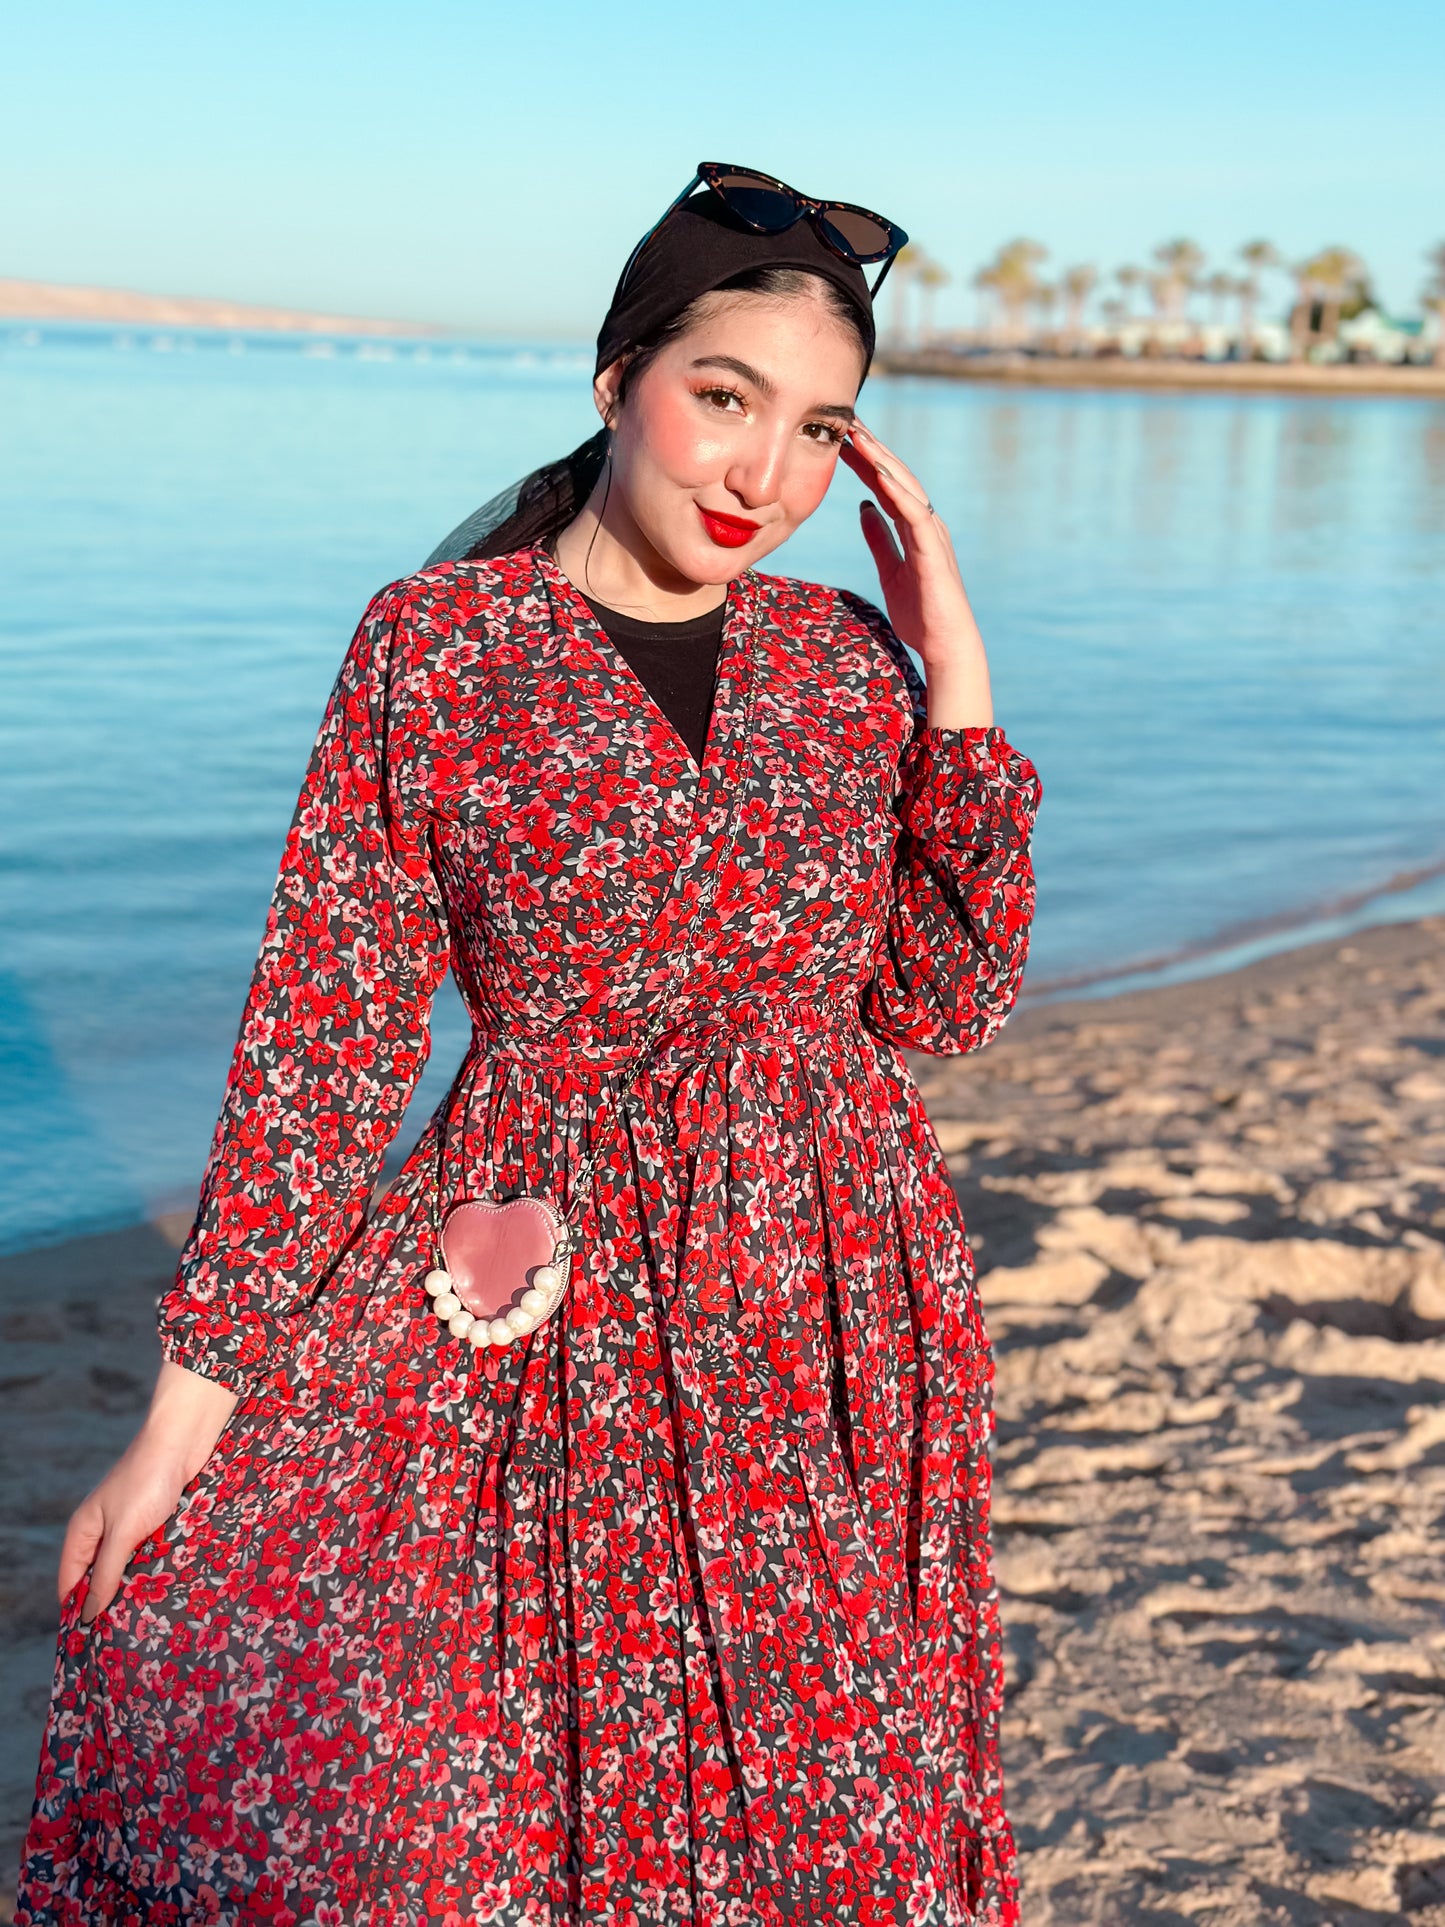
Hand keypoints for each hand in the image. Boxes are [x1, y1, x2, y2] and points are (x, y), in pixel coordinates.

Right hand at [60, 1360, 236, 1624]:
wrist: (184, 1440)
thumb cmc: (148, 1481)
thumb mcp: (123, 1533)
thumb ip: (107, 1574)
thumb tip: (87, 1615)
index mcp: (83, 1532)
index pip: (71, 1583)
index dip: (79, 1610)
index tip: (93, 1643)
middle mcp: (103, 1531)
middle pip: (100, 1578)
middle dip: (111, 1603)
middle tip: (126, 1636)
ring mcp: (130, 1526)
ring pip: (128, 1569)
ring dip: (137, 1587)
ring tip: (149, 1618)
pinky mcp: (156, 1522)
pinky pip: (151, 1555)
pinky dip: (156, 1569)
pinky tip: (168, 1588)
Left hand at [840, 420, 993, 728]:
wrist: (945, 645)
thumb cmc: (922, 614)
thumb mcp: (890, 569)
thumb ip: (879, 537)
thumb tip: (864, 507)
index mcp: (913, 528)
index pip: (886, 485)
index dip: (865, 461)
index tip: (842, 438)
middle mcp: (926, 523)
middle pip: (896, 477)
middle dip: (872, 449)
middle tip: (848, 421)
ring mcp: (932, 534)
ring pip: (905, 487)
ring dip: (882, 460)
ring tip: (858, 437)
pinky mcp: (933, 551)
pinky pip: (914, 514)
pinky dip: (898, 492)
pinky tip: (878, 474)